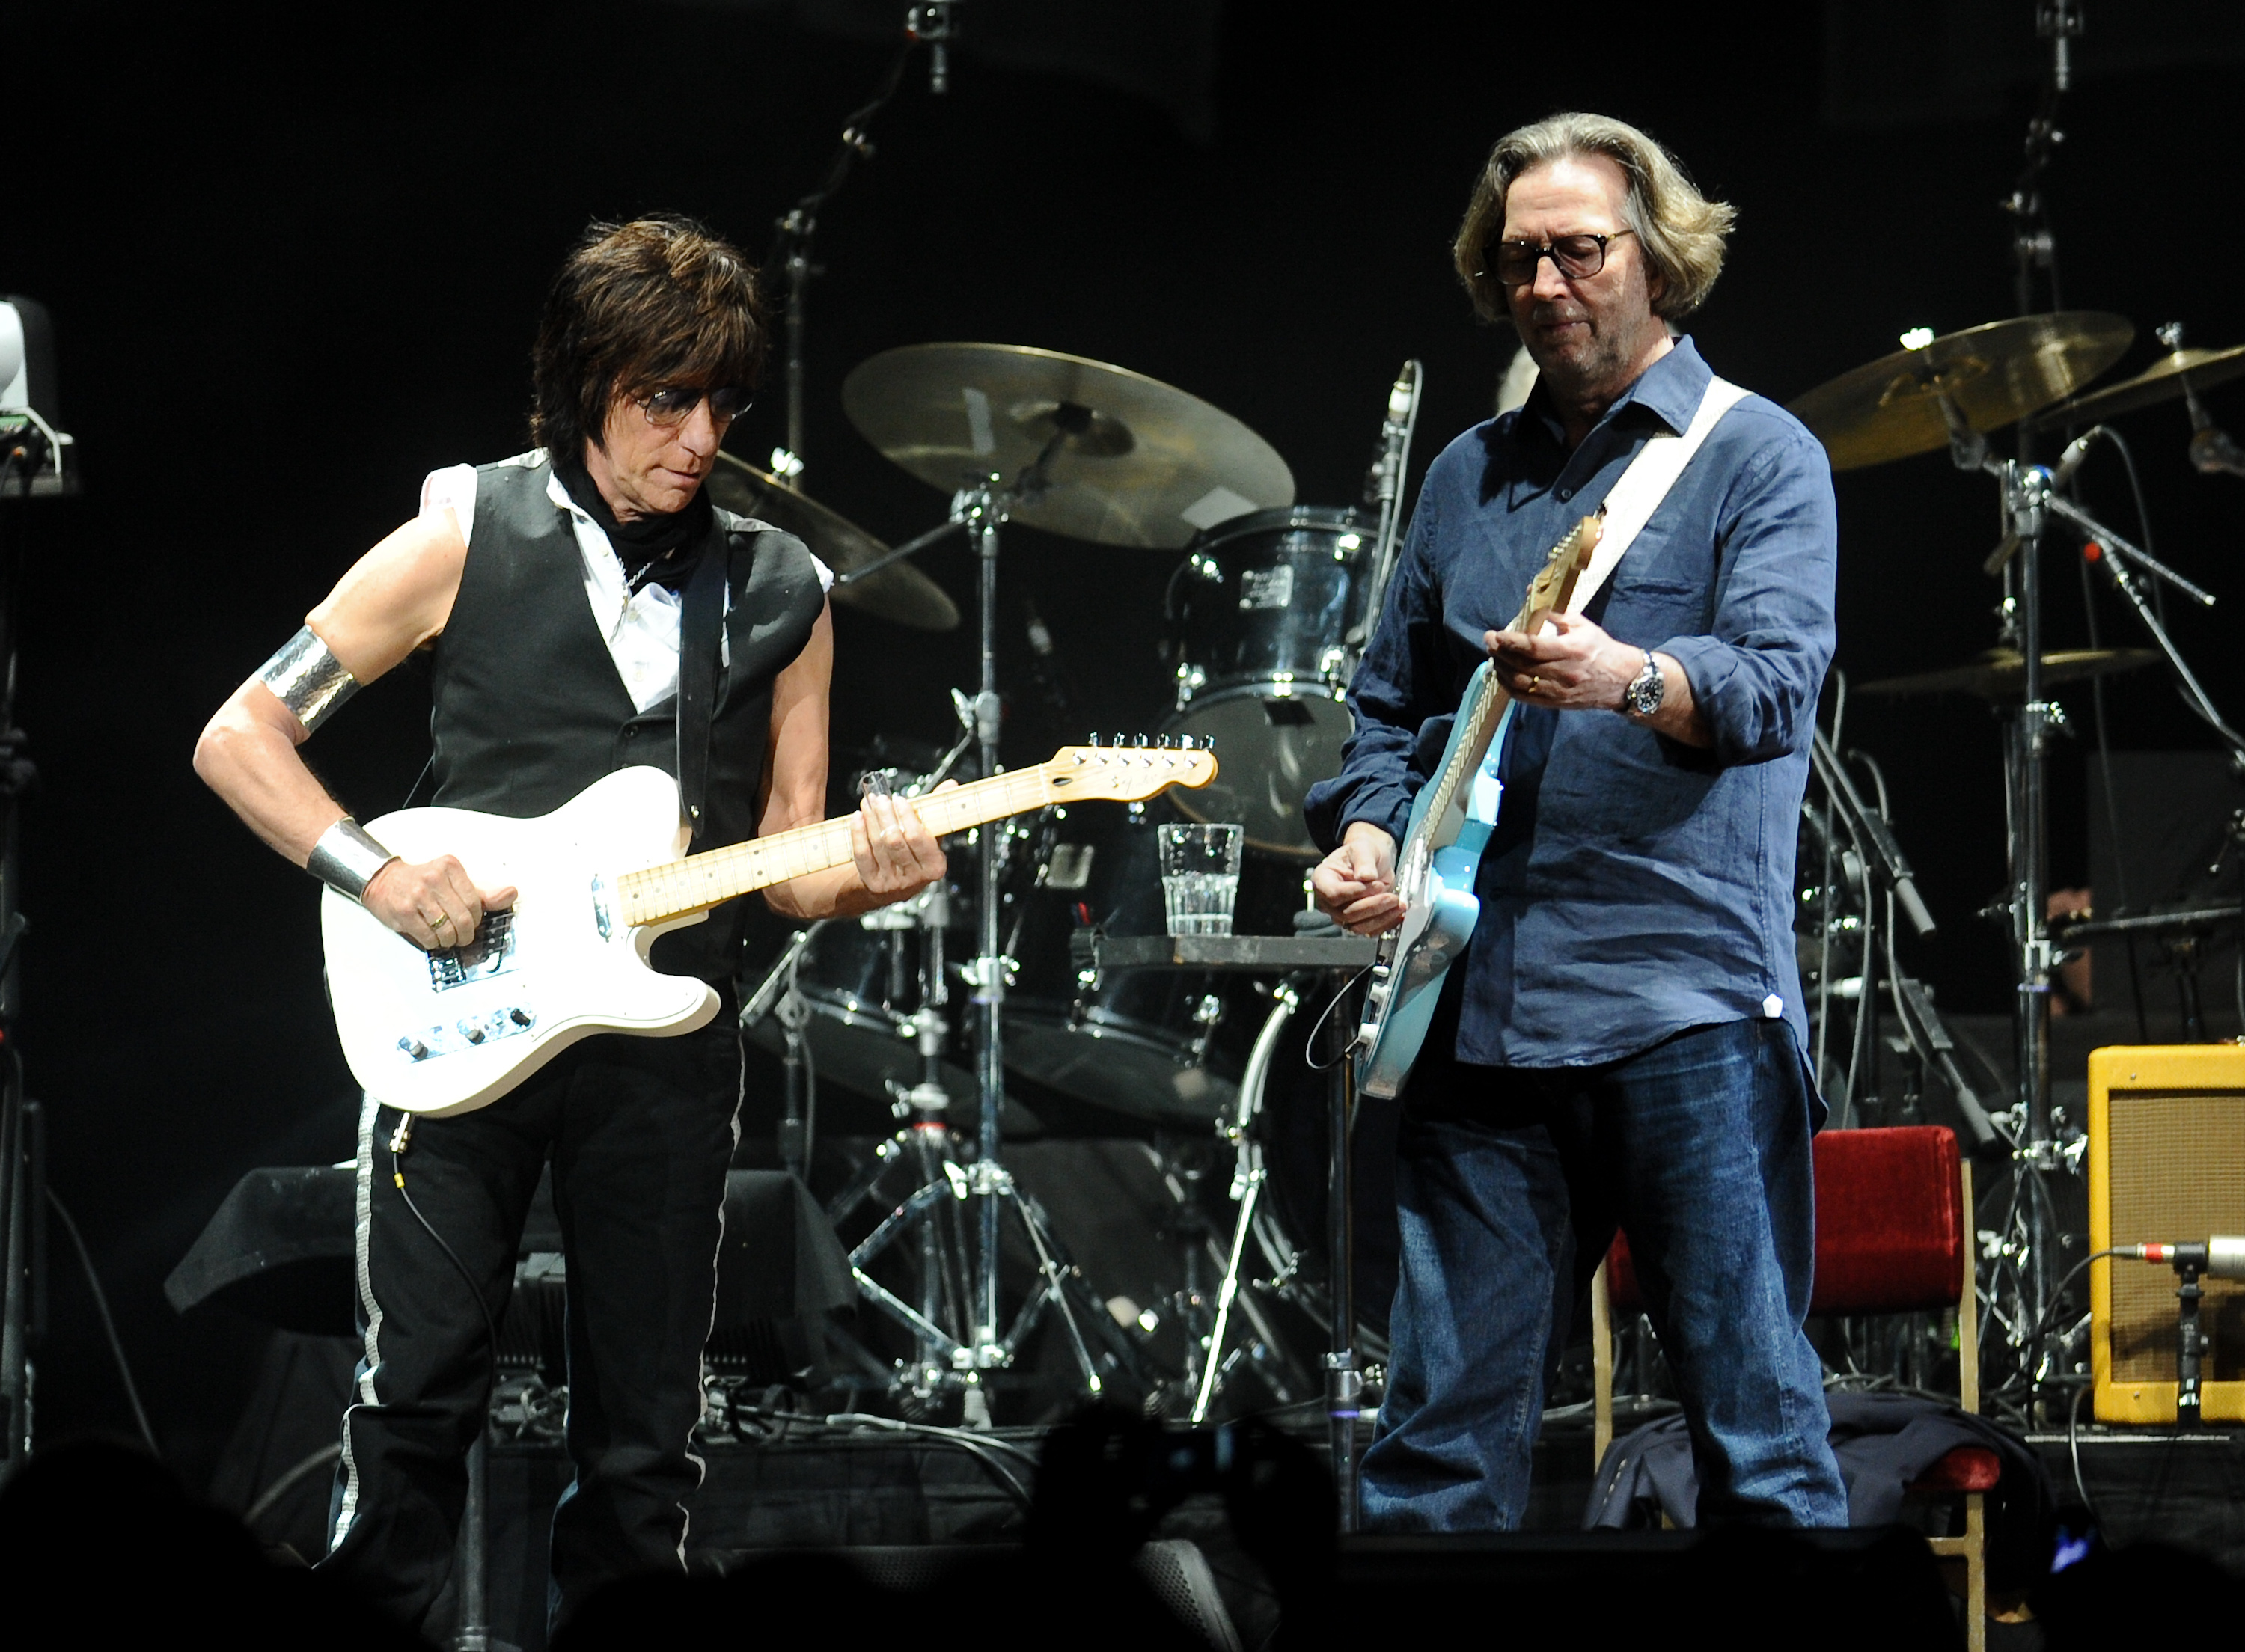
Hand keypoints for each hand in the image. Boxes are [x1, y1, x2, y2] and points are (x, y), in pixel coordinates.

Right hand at [364, 855, 517, 951]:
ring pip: (446, 930)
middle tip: (462, 936)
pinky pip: (428, 937)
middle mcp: (434, 878)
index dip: (476, 919)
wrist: (385, 881)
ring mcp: (417, 895)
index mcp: (450, 867)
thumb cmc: (423, 882)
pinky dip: (434, 943)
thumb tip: (511, 894)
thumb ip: (483, 893)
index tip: (472, 922)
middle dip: (465, 934)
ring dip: (449, 940)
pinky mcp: (404, 911)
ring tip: (446, 937)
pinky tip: (432, 937)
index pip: (475, 902)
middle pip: (463, 919)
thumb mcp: (454, 882)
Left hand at [850, 781, 950, 904]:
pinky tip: (858, 817)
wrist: (898, 886)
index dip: (906, 816)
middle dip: (885, 815)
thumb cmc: (916, 855)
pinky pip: (862, 854)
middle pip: (894, 840)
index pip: (918, 837)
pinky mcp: (873, 883)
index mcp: (934, 865)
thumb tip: (949, 784)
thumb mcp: (931, 836)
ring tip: (868, 802)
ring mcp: (892, 882)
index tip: (899, 799)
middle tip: (880, 798)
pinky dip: (858, 832)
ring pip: (878, 844)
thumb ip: (937, 810)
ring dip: (871, 819)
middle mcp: (914, 877)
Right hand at [1312, 822, 1403, 935]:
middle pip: (1346, 913)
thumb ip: (1364, 861)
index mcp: (1322, 879)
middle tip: (1391, 896)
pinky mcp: (1357, 922)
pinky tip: (1398, 913)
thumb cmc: (1362, 853)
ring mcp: (1341, 914)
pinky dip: (1386, 924)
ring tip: (1397, 904)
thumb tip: (1366, 876)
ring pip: (1358, 926)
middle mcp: (1328, 901)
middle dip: (1372, 905)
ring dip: (1380, 917)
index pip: (1333, 893)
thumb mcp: (1363, 848)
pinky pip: (1370, 930)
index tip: (1374, 884)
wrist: (1372, 861)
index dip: (1353, 892)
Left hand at [1485, 610, 1638, 711]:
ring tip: (1494, 656)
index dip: (1511, 641)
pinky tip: (1502, 675)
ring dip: (1501, 669)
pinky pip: (1525, 698)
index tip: (1496, 634)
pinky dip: (1509, 686)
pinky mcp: (1555, 703)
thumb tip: (1531, 594)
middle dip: (1501, 652)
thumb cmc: (1600, 648)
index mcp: (1572, 650)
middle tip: (1489, 641)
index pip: (1533, 647)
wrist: (1621, 680)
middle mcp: (1564, 673)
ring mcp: (1558, 691)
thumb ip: (1555, 612)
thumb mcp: (1582, 625)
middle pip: (1522, 665)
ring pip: (1520, 683)